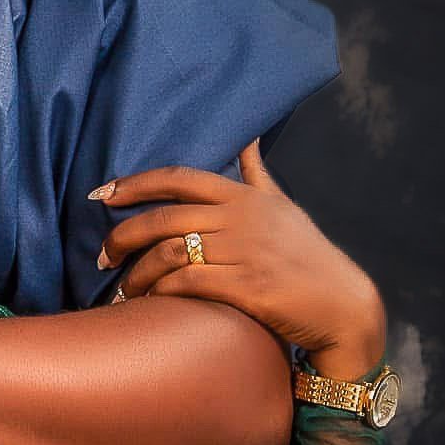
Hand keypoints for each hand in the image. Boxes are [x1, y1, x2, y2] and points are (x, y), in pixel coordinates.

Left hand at [91, 141, 386, 378]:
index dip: (135, 184)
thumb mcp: (284, 207)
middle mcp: (242, 219)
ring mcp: (245, 252)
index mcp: (244, 196)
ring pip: (169, 252)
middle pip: (163, 218)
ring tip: (121, 290)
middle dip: (123, 236)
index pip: (178, 178)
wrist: (342, 306)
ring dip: (136, 273)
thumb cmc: (308, 256)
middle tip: (102, 256)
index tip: (102, 195)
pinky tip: (147, 303)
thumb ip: (257, 175)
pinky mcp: (247, 287)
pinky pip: (187, 283)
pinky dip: (160, 292)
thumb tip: (247, 138)